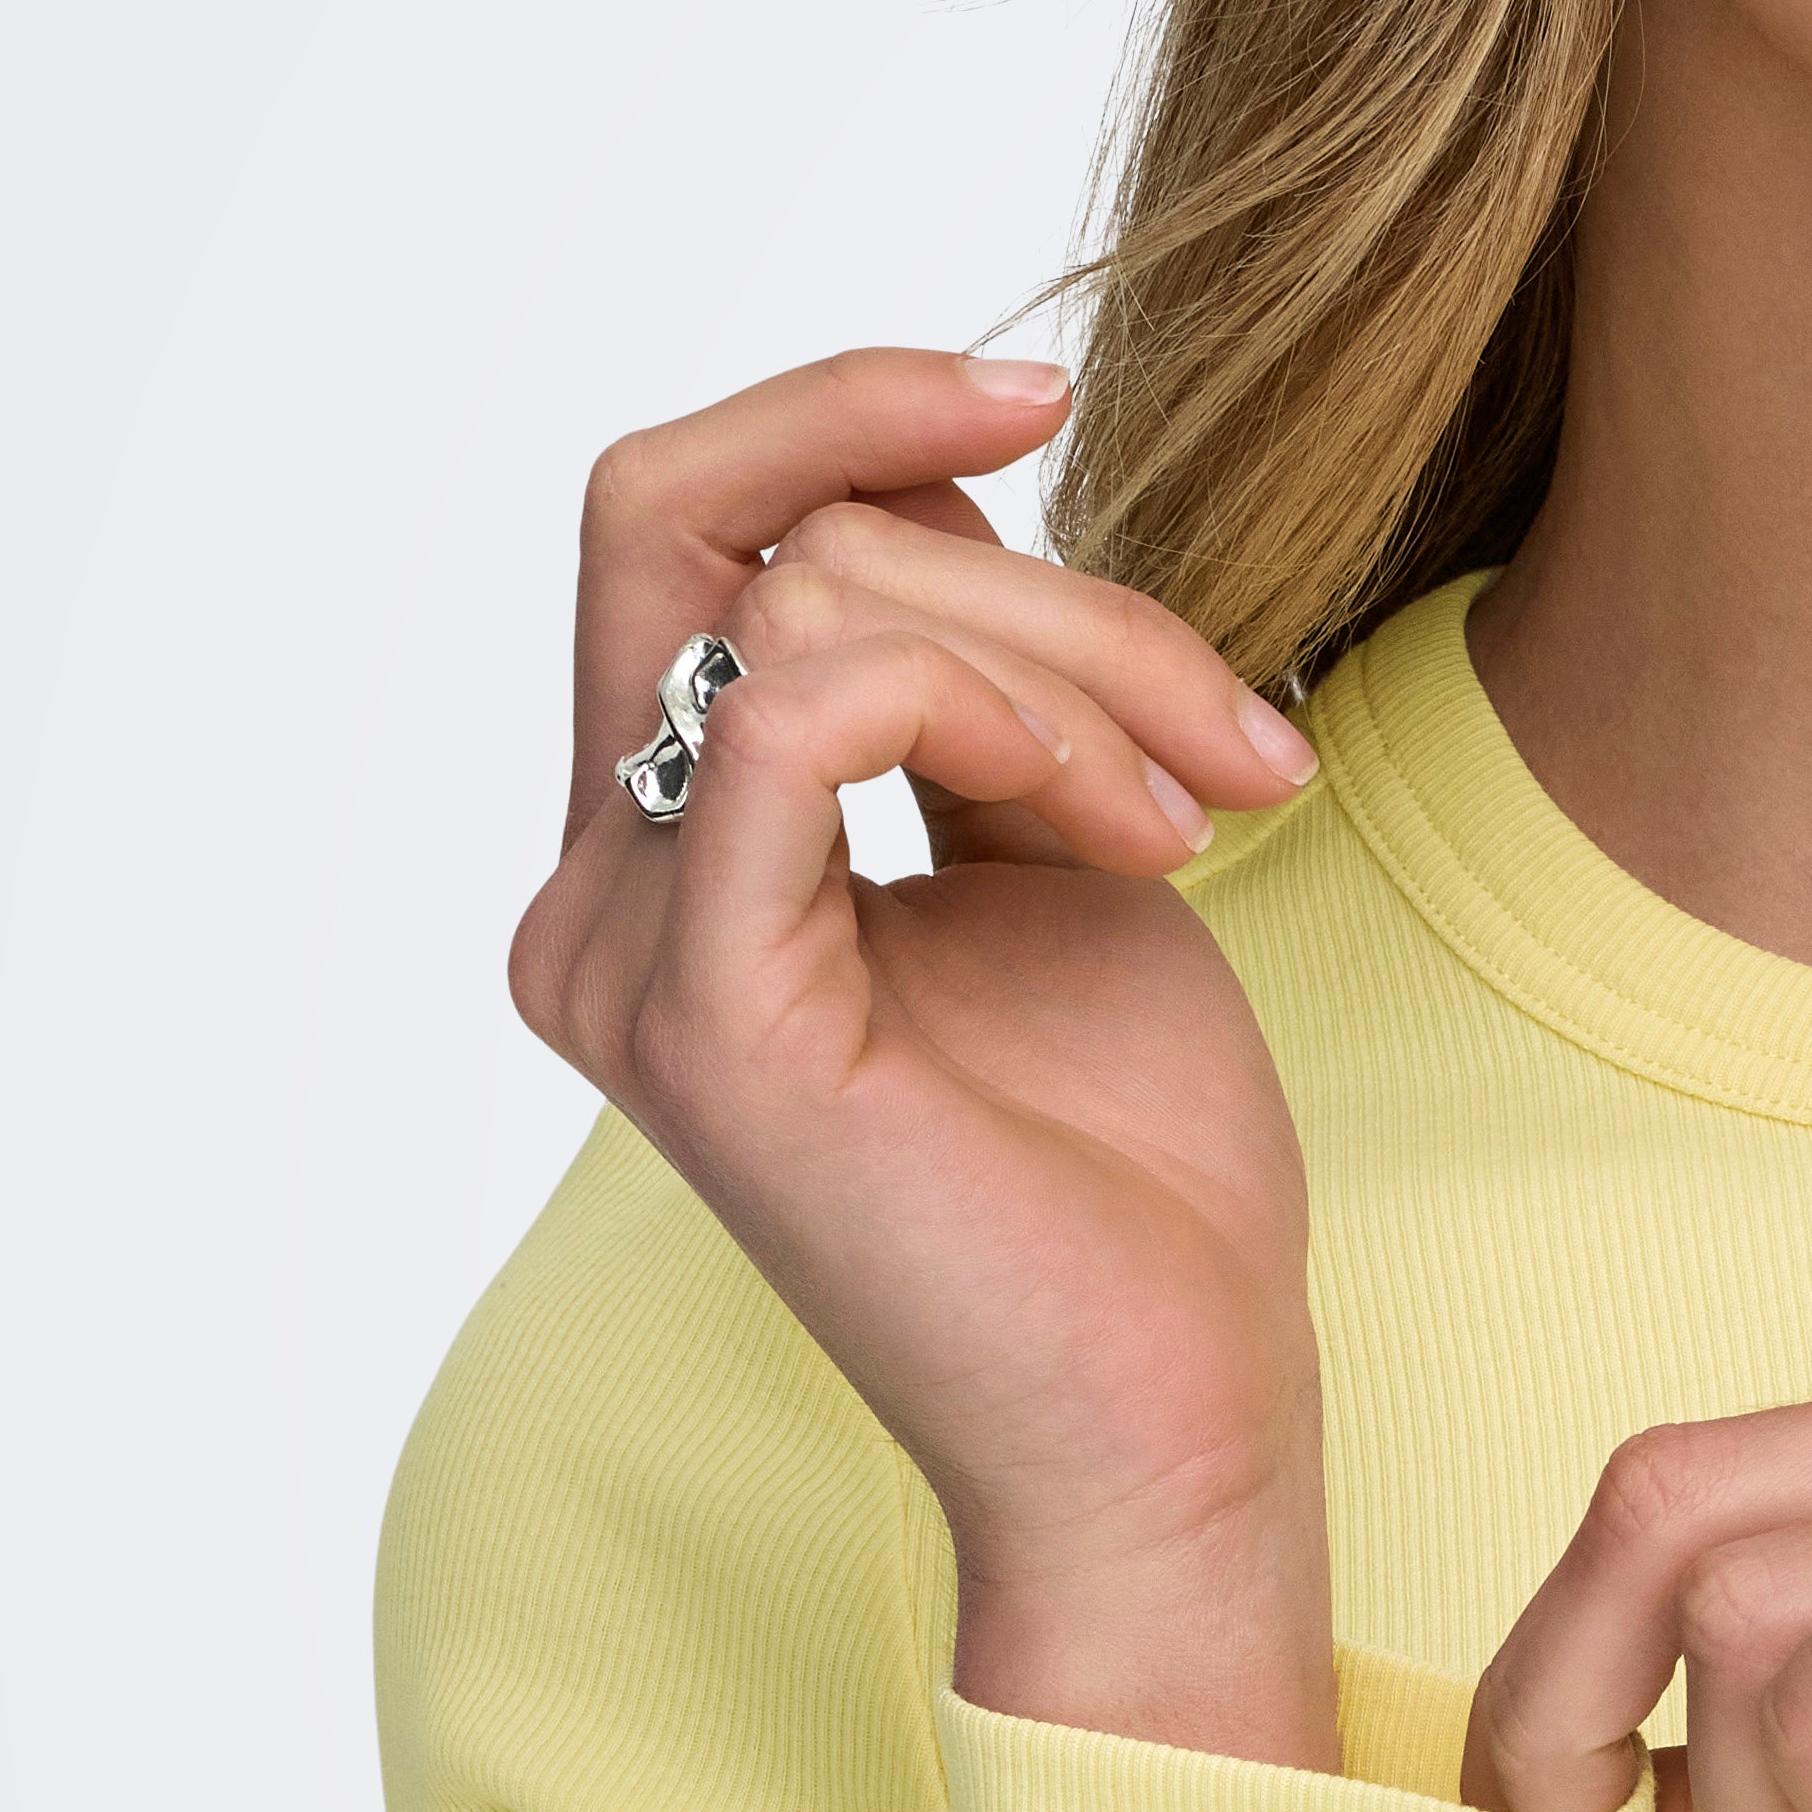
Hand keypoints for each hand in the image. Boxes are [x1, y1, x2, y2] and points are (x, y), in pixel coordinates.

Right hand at [508, 347, 1343, 1763]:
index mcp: (658, 850)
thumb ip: (955, 671)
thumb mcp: (1046, 838)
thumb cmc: (1129, 1160)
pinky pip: (803, 712)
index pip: (683, 519)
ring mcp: (629, 957)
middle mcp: (598, 895)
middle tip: (1214, 711)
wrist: (1179, 1407)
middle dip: (989, 531)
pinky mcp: (710, 1019)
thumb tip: (912, 476)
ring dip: (1076, 662)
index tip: (1044, 405)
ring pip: (812, 593)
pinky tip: (1134, 836)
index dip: (855, 417)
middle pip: (700, 514)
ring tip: (1207, 816)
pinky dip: (1001, 712)